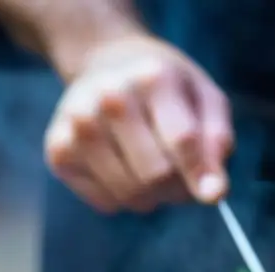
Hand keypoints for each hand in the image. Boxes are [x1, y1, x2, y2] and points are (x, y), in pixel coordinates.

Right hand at [44, 33, 232, 212]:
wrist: (106, 65)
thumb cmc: (165, 89)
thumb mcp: (205, 100)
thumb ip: (216, 143)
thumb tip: (214, 193)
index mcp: (152, 78)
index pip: (183, 141)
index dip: (201, 175)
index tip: (212, 194)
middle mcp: (109, 96)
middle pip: (155, 175)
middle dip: (175, 186)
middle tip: (176, 173)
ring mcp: (78, 123)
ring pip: (129, 194)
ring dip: (150, 196)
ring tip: (150, 169)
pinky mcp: (58, 150)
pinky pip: (105, 203)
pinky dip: (122, 198)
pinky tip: (122, 169)